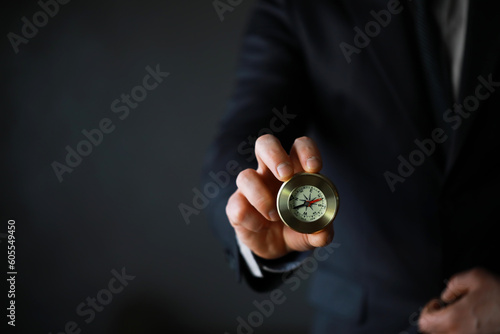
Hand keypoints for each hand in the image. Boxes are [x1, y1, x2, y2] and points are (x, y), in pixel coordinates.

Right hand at [225, 134, 332, 258]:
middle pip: (265, 144)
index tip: (314, 167)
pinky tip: (260, 226)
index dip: (306, 150)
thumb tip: (323, 233)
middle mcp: (269, 172)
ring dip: (260, 196)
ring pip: (245, 176)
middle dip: (275, 155)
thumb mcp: (313, 233)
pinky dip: (251, 218)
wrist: (275, 248)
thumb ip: (321, 232)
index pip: (299, 146)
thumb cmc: (295, 229)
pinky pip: (238, 205)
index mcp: (294, 170)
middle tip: (285, 175)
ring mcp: (250, 188)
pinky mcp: (237, 206)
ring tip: (274, 215)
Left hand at [419, 267, 499, 333]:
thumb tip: (447, 294)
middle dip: (436, 319)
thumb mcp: (476, 277)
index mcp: (455, 318)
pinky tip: (470, 322)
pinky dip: (459, 330)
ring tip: (458, 316)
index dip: (427, 310)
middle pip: (433, 332)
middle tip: (446, 309)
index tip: (438, 303)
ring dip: (446, 326)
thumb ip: (453, 283)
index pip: (424, 323)